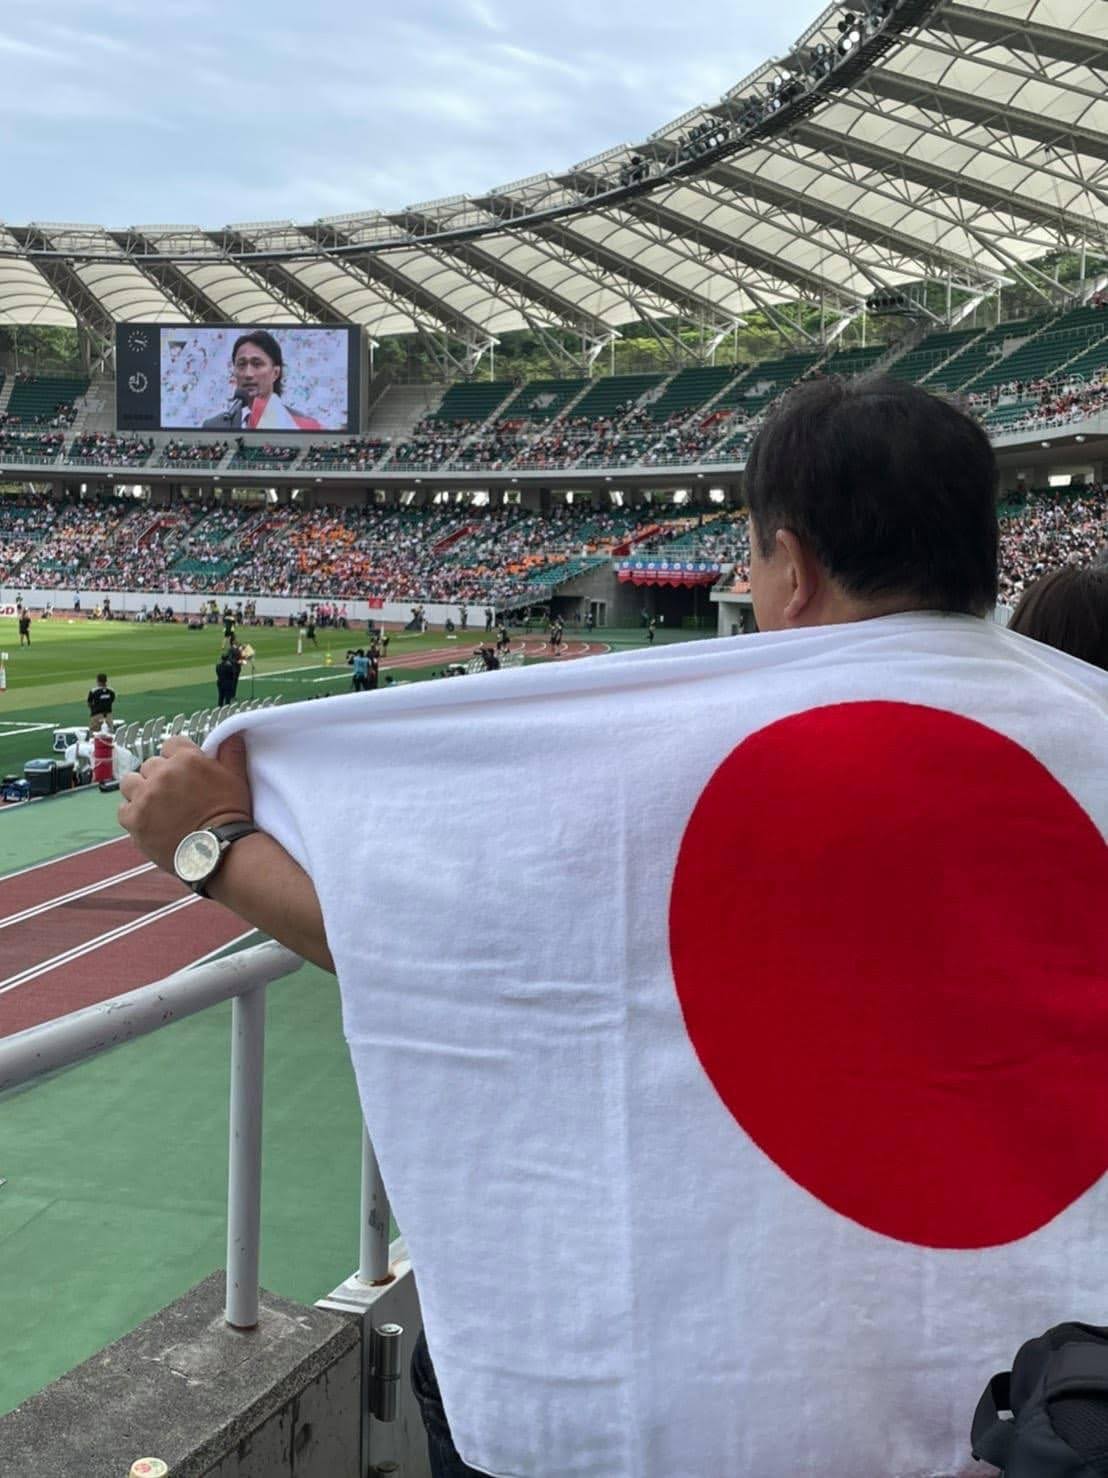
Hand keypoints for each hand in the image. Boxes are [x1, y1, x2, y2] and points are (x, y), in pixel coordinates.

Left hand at [119, 734, 253, 874]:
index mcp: (186, 759)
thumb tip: (233, 734)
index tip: (183, 772)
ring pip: (130, 782)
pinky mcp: (134, 819)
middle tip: (174, 795)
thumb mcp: (237, 778)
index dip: (177, 758)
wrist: (219, 851)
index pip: (171, 744)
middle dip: (160, 776)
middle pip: (150, 765)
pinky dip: (133, 814)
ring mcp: (145, 796)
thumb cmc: (231, 814)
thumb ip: (231, 752)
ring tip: (155, 806)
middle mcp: (162, 773)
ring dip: (140, 791)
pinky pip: (123, 809)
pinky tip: (149, 822)